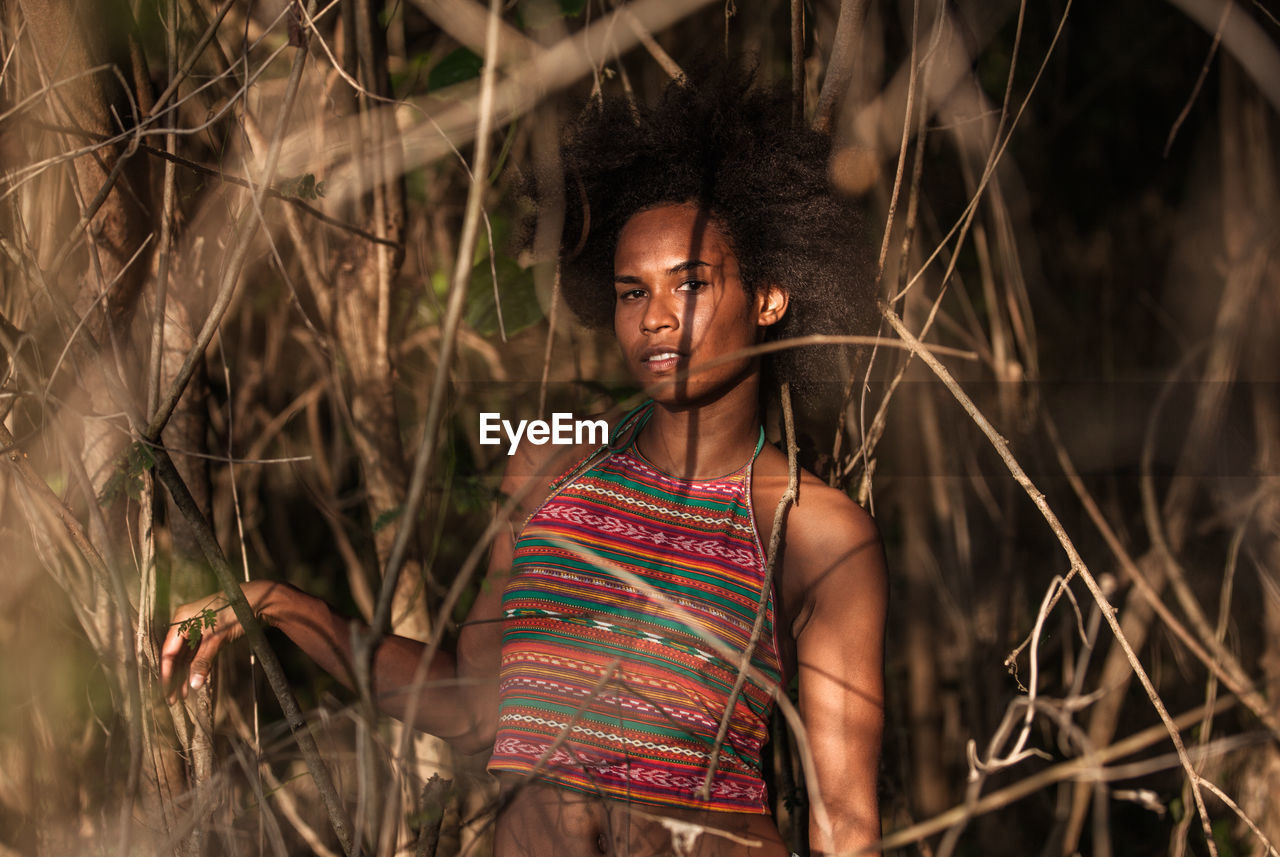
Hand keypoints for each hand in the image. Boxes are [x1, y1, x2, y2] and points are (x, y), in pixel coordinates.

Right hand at [160, 580, 278, 702]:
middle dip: (174, 677)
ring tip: (182, 695)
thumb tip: (194, 685)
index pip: (168, 651)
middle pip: (175, 655)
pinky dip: (195, 666)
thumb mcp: (216, 639)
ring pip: (186, 655)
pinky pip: (196, 652)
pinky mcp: (208, 633)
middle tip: (172, 699)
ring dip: (184, 674)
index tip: (166, 691)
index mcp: (182, 620)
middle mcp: (185, 623)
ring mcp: (196, 628)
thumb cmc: (235, 614)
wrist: (258, 600)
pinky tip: (194, 681)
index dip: (166, 673)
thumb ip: (203, 661)